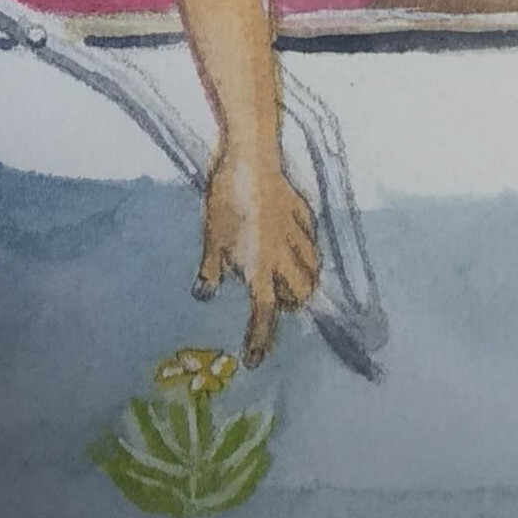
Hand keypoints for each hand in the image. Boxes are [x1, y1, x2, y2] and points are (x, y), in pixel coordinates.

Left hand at [194, 150, 319, 366]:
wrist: (249, 158)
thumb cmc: (224, 200)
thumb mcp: (212, 237)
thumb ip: (211, 269)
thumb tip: (203, 294)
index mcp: (260, 266)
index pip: (264, 312)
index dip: (260, 338)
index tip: (254, 359)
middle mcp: (284, 255)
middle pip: (301, 293)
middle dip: (291, 302)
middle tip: (273, 296)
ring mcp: (297, 233)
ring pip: (314, 268)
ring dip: (303, 278)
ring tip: (287, 273)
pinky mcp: (303, 212)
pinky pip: (312, 239)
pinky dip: (306, 248)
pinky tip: (294, 240)